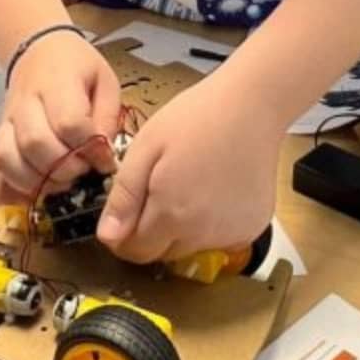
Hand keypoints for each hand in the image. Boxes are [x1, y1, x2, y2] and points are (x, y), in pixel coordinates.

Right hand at [0, 32, 119, 204]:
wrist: (39, 52)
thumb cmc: (76, 69)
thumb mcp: (104, 81)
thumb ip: (107, 118)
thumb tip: (102, 157)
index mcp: (57, 83)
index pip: (68, 121)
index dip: (88, 147)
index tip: (103, 159)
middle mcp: (25, 103)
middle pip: (34, 143)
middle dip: (62, 168)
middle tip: (81, 172)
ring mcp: (5, 122)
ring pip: (5, 158)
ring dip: (33, 181)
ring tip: (58, 184)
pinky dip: (1, 189)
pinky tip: (25, 194)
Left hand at [97, 76, 279, 262]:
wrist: (250, 106)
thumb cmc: (197, 118)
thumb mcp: (145, 148)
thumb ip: (124, 197)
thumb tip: (108, 236)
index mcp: (171, 214)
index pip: (136, 252)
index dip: (123, 236)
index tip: (125, 214)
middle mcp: (203, 233)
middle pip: (163, 253)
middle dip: (152, 231)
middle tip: (159, 189)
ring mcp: (232, 233)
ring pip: (191, 247)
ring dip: (182, 229)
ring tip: (188, 185)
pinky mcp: (251, 227)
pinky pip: (220, 239)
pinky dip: (212, 225)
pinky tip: (213, 193)